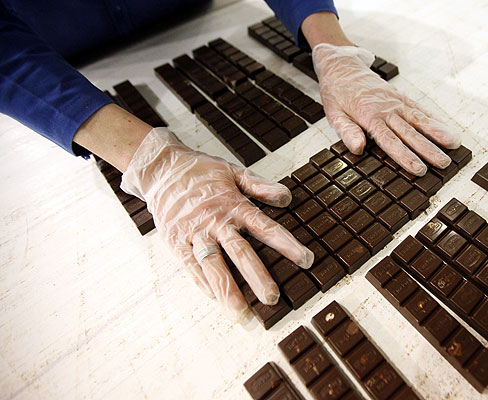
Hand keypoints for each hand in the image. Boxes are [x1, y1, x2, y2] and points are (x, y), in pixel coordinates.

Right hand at [120, 128, 313, 318]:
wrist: (161, 168)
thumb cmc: (200, 171)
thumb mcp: (233, 171)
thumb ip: (259, 186)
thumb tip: (287, 197)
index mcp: (233, 204)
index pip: (265, 227)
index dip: (287, 244)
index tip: (306, 260)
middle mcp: (216, 221)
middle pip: (240, 252)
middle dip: (257, 276)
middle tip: (272, 297)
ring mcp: (195, 233)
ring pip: (213, 264)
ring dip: (227, 289)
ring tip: (240, 312)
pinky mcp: (176, 242)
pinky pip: (191, 266)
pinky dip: (203, 282)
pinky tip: (215, 298)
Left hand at [312, 43, 461, 175]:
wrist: (342, 67)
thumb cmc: (337, 94)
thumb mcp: (333, 114)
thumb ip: (347, 131)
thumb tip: (358, 148)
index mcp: (369, 117)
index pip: (390, 141)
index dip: (406, 156)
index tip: (419, 169)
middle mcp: (387, 109)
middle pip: (410, 133)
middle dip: (428, 149)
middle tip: (444, 163)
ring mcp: (396, 102)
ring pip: (420, 119)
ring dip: (438, 132)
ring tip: (455, 144)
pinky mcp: (401, 97)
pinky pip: (419, 109)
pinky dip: (433, 119)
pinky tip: (445, 128)